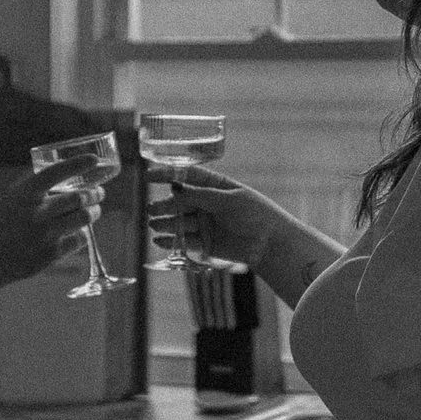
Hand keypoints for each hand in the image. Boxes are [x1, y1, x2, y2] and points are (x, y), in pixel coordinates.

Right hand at [0, 159, 100, 284]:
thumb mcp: (15, 196)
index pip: (54, 173)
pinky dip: (82, 233)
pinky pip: (79, 239)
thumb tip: (71, 168)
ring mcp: (44, 235)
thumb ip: (38, 183)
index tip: (93, 159)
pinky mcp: (51, 254)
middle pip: (78, 197)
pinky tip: (78, 231)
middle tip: (100, 192)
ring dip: (93, 212)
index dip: (76, 164)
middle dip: (95, 193)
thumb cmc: (8, 221)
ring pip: (83, 217)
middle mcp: (35, 213)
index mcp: (24, 194)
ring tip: (94, 210)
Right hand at [145, 165, 281, 268]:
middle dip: (166, 205)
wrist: (271, 244)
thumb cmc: (256, 214)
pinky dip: (172, 241)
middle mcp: (207, 203)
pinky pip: (185, 241)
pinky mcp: (206, 243)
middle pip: (181, 202)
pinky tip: (159, 240)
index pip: (187, 177)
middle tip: (152, 209)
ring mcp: (206, 223)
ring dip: (167, 223)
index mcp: (215, 186)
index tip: (149, 176)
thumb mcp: (230, 200)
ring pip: (180, 221)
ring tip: (154, 224)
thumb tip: (176, 188)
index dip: (168, 176)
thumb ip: (202, 196)